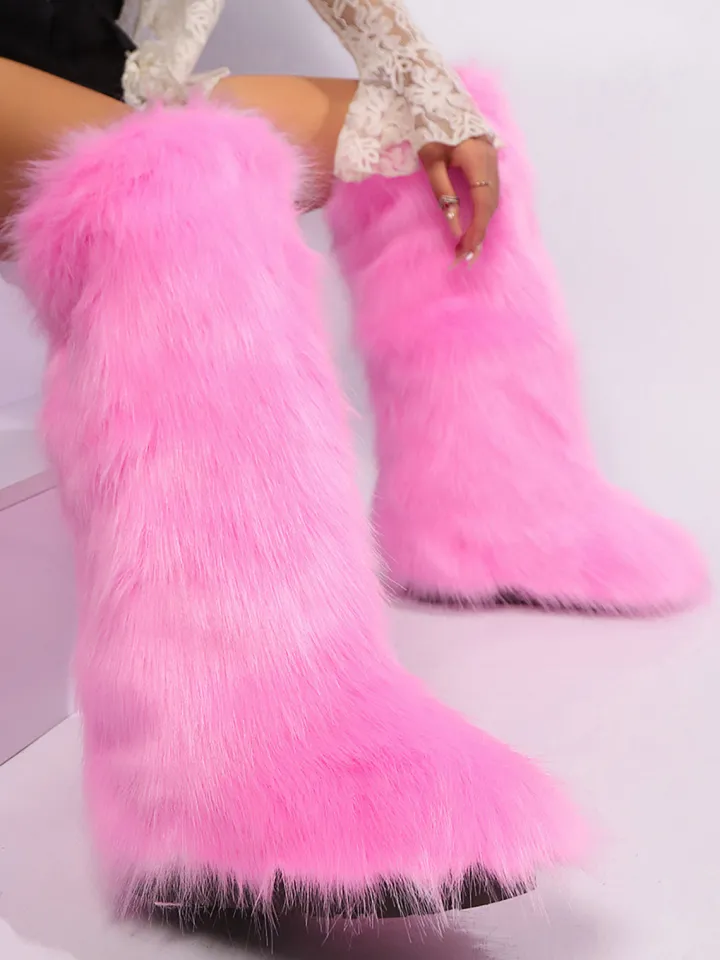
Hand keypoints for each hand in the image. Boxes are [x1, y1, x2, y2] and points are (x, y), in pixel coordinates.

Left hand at [419, 137, 498, 263]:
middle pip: (490, 206)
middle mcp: (491, 161)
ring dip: (481, 226)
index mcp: (478, 160)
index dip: (476, 230)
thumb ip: (444, 194)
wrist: (438, 98)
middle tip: (464, 258)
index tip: (464, 250)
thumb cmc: (430, 128)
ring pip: (492, 201)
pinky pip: (490, 194)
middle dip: (478, 234)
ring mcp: (493, 161)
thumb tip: (454, 227)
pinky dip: (483, 214)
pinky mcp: (490, 162)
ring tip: (467, 249)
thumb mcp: (431, 162)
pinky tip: (474, 228)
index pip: (483, 204)